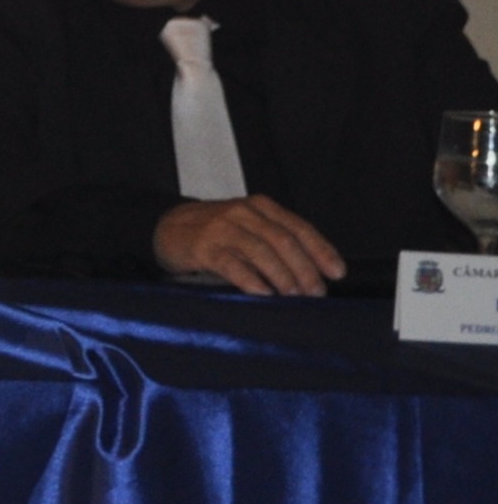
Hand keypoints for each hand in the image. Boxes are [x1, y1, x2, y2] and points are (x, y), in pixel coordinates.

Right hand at [153, 195, 342, 295]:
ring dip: (282, 276)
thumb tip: (313, 273)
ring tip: (293, 296)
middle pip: (283, 240)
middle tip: (315, 293)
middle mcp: (243, 213)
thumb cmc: (216, 232)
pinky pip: (231, 264)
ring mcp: (222, 229)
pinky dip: (250, 279)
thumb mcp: (249, 226)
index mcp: (260, 207)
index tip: (337, 273)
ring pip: (261, 251)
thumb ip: (275, 240)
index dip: (321, 251)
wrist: (166, 227)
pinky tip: (262, 293)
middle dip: (304, 269)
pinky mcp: (203, 247)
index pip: (299, 228)